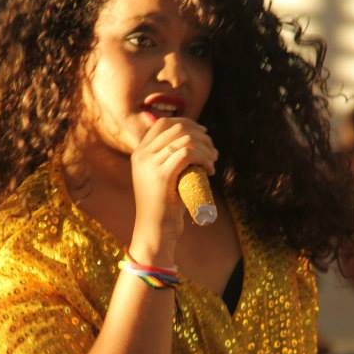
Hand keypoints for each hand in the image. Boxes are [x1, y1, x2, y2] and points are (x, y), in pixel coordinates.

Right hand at [129, 118, 217, 259]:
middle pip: (176, 128)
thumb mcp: (164, 177)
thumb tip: (194, 143)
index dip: (186, 123)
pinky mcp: (160, 175)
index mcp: (139, 153)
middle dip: (200, 135)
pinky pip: (187, 153)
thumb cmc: (165, 207)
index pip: (163, 123)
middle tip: (213, 151)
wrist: (155, 231)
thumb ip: (171, 160)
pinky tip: (210, 169)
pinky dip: (203, 158)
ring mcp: (149, 163)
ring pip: (185, 139)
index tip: (203, 133)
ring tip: (213, 161)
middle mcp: (141, 155)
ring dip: (205, 147)